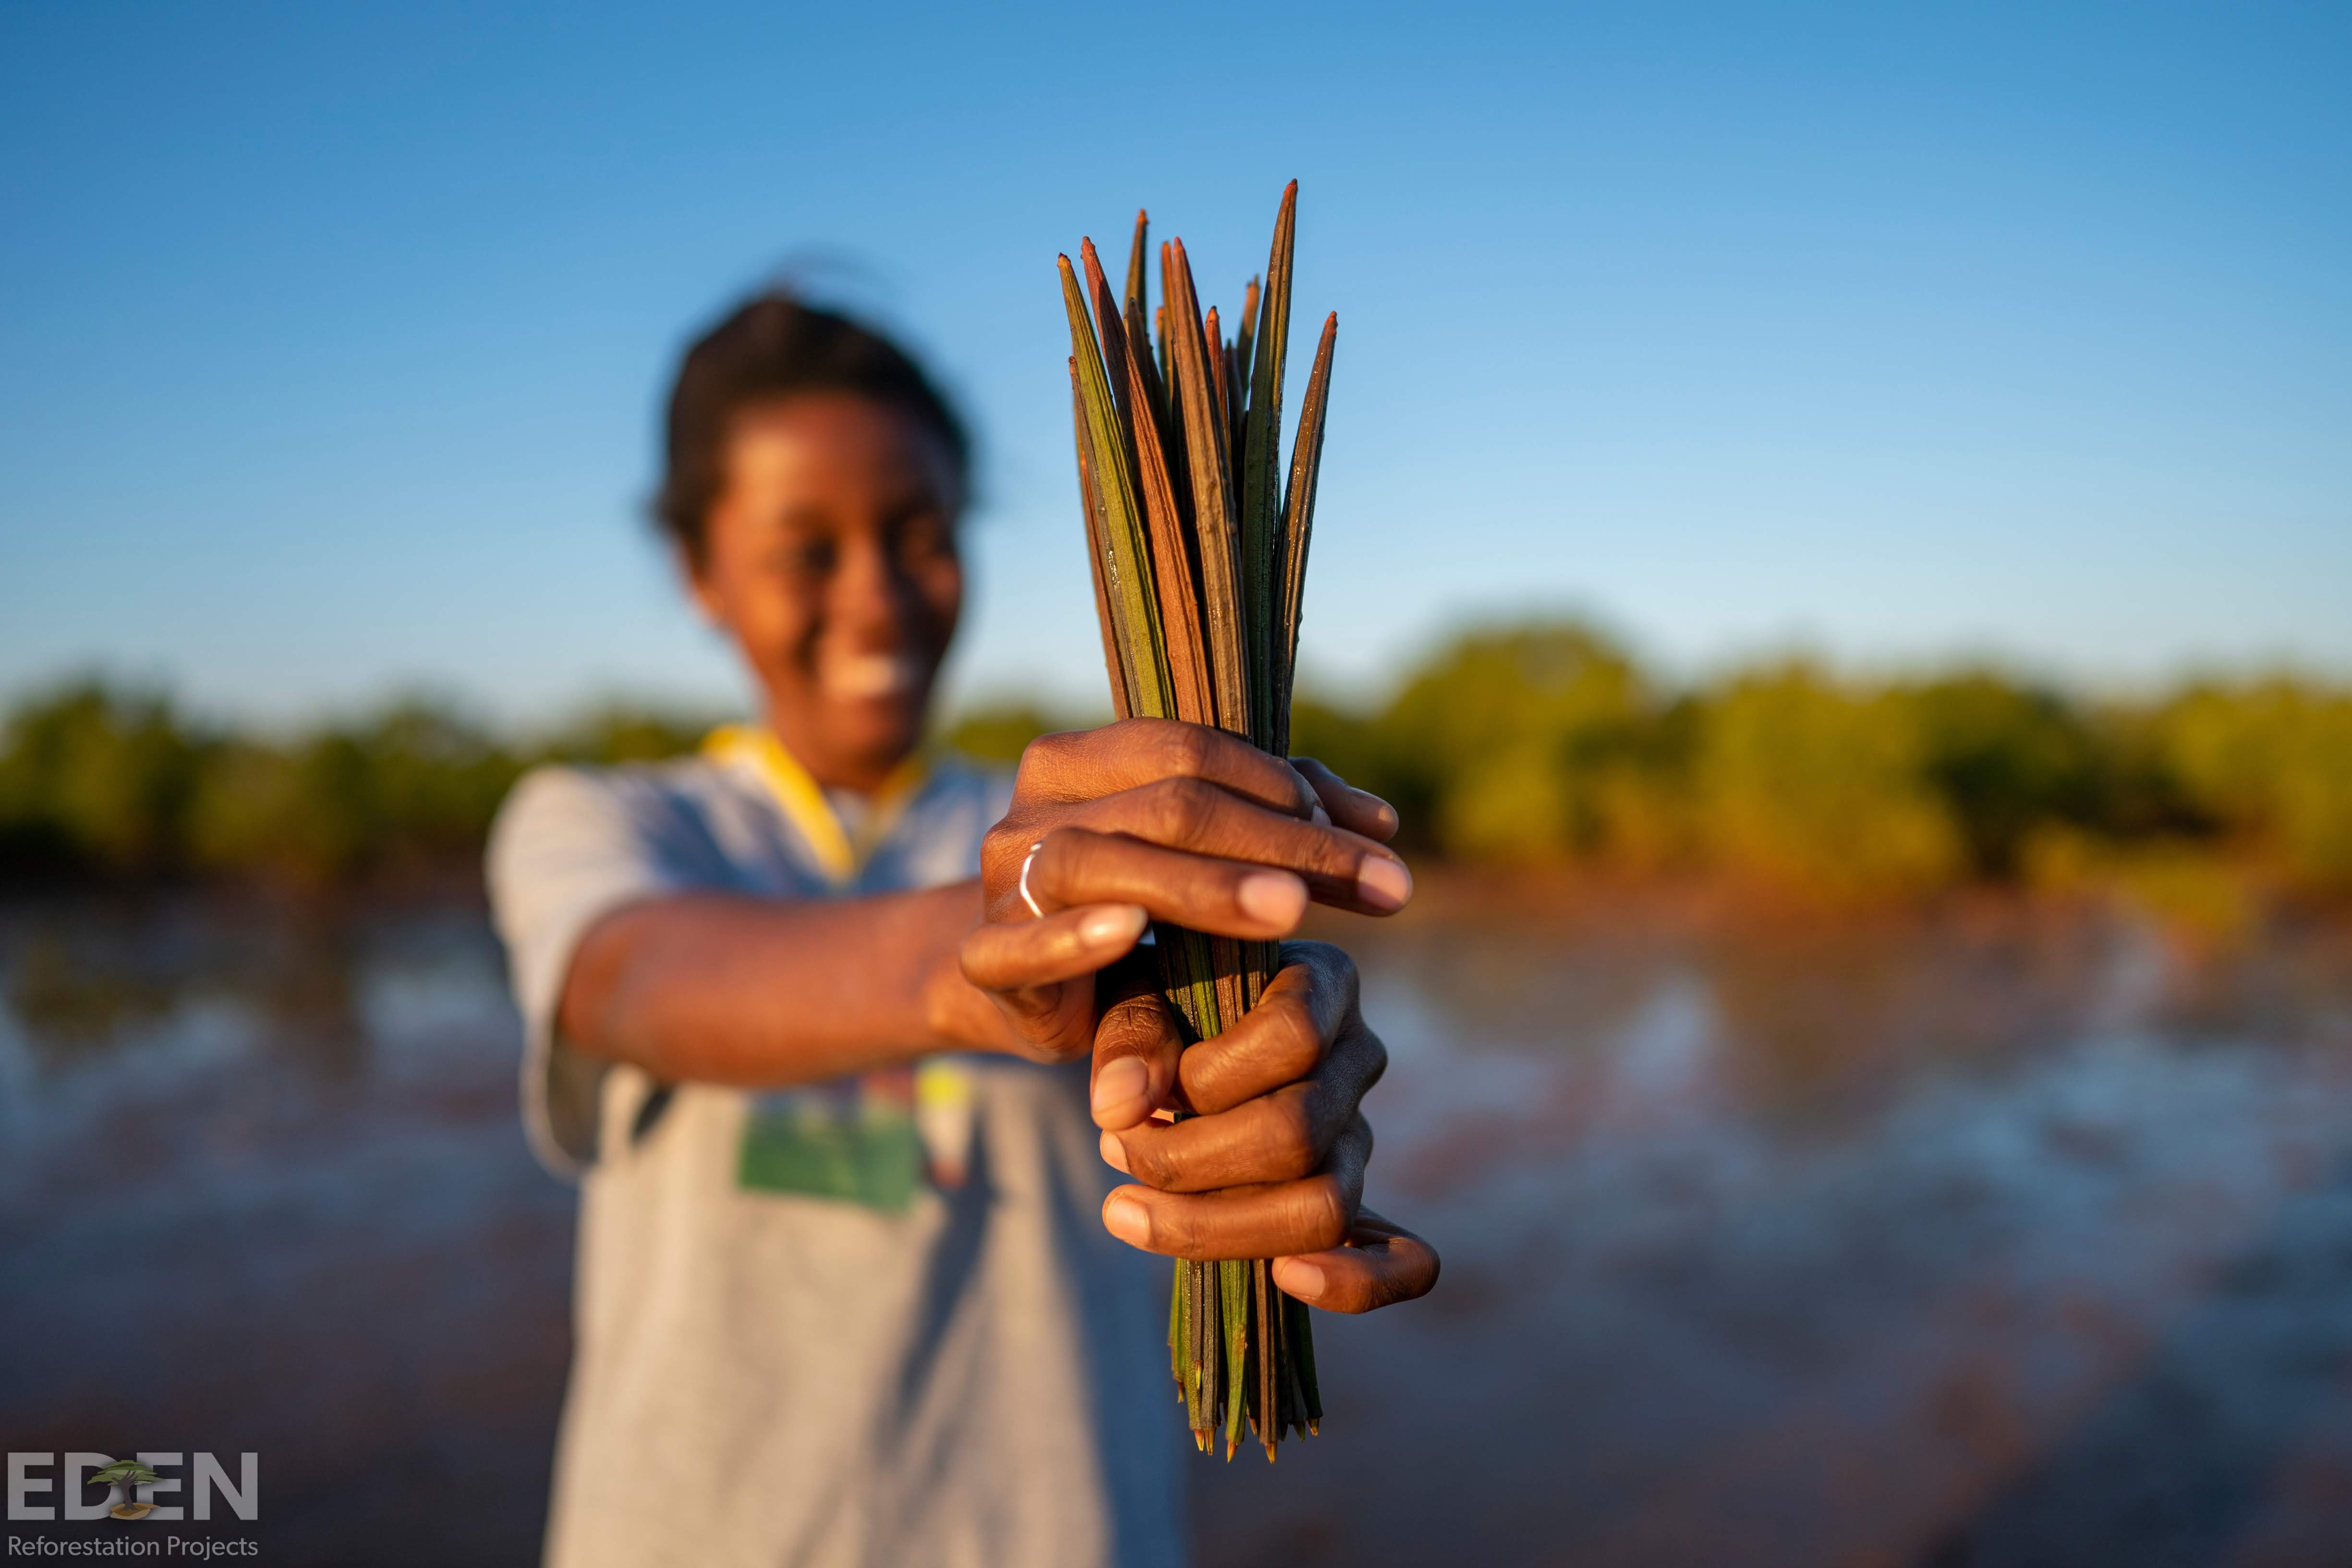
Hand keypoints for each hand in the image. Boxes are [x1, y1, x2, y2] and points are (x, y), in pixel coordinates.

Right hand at [956, 721, 1405, 1063]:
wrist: (1025, 987)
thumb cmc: (1130, 904)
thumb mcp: (1200, 857)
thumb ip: (1280, 820)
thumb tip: (1382, 822)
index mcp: (1081, 759)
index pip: (1192, 750)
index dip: (1288, 788)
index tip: (1380, 840)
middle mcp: (1035, 805)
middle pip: (1169, 806)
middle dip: (1284, 844)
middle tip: (1383, 885)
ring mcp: (1003, 879)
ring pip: (1104, 864)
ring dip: (1204, 886)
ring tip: (1291, 909)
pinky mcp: (986, 956)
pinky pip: (1024, 945)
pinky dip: (1075, 936)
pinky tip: (1130, 932)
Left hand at [1087, 940, 1439, 1313]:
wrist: (1175, 1034)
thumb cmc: (1159, 1003)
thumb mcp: (1131, 991)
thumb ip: (1128, 1038)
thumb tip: (1120, 1108)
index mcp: (1324, 982)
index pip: (1293, 1037)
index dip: (1208, 1076)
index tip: (1141, 1087)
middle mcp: (1359, 1055)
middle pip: (1299, 1135)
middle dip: (1187, 1161)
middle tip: (1114, 1152)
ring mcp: (1361, 1135)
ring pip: (1324, 1207)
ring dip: (1216, 1226)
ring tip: (1127, 1211)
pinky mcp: (1358, 1202)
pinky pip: (1405, 1260)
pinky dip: (1356, 1282)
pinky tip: (1288, 1280)